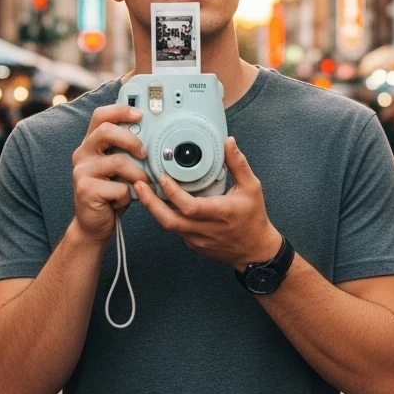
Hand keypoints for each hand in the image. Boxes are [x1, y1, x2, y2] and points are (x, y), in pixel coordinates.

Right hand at [71, 103, 152, 243]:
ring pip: (118, 162)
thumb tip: (154, 136)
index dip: (120, 110)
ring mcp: (81, 171)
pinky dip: (128, 196)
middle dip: (131, 140)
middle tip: (144, 153)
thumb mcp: (119, 168)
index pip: (101, 116)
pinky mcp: (85, 189)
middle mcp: (82, 154)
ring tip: (142, 184)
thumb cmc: (111, 194)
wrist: (93, 225)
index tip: (140, 114)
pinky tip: (123, 201)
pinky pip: (118, 187)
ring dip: (137, 174)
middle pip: (106, 131)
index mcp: (90, 144)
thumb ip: (127, 151)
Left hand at [135, 136, 281, 269]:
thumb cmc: (253, 219)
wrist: (254, 251)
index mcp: (219, 213)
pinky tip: (159, 203)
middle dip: (151, 202)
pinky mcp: (193, 243)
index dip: (173, 193)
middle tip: (139, 184)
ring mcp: (196, 239)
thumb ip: (238, 164)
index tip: (163, 177)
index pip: (190, 206)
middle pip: (169, 220)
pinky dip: (164, 215)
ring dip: (154, 208)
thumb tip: (229, 143)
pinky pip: (175, 229)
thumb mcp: (251, 188)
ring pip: (168, 225)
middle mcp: (205, 228)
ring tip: (144, 190)